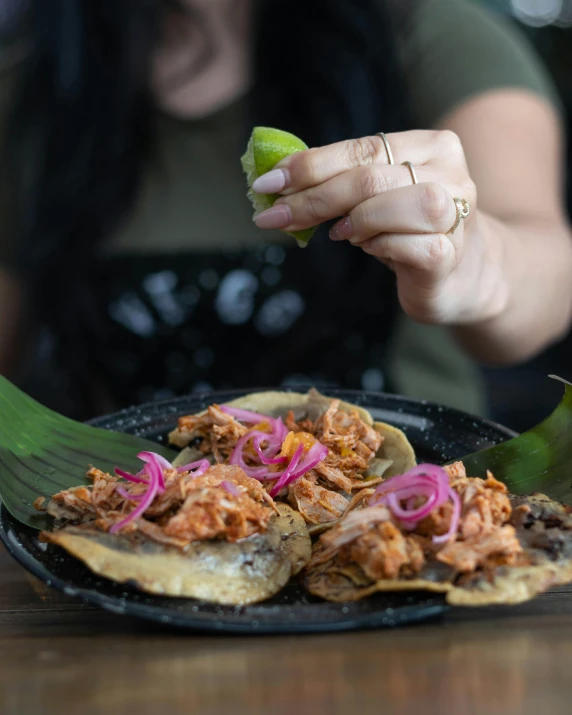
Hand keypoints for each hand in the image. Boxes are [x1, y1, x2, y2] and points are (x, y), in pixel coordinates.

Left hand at [252, 131, 504, 325]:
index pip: (361, 148)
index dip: (310, 165)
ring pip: (387, 205)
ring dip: (352, 221)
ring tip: (342, 233)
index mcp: (431, 146)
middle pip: (367, 178)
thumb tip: (277, 180)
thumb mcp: (379, 197)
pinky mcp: (449, 254)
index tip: (268, 183)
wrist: (465, 275)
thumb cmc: (411, 230)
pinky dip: (377, 246)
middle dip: (311, 199)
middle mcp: (450, 173)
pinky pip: (403, 246)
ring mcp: (455, 214)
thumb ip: (343, 182)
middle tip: (275, 217)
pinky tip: (370, 248)